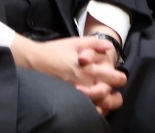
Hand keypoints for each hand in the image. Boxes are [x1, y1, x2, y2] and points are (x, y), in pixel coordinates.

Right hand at [10, 35, 125, 112]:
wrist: (34, 61)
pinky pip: (85, 110)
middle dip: (115, 96)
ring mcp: (76, 93)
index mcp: (90, 69)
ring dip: (105, 104)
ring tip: (106, 102)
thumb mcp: (76, 42)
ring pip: (98, 106)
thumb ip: (95, 44)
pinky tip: (93, 107)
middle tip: (115, 94)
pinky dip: (92, 110)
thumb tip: (109, 47)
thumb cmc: (55, 51)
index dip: (120, 78)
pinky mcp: (68, 98)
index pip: (114, 78)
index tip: (119, 77)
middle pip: (109, 95)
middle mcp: (85, 83)